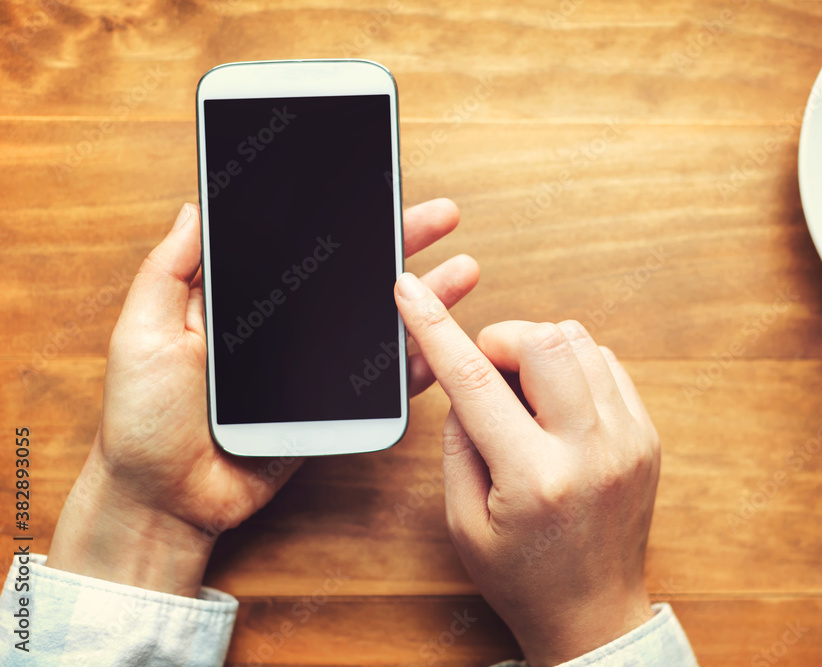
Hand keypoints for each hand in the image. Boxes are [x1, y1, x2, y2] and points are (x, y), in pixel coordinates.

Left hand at [47, 199, 478, 597]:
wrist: (167, 500)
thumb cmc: (143, 420)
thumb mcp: (144, 333)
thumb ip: (169, 272)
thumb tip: (196, 207)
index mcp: (242, 299)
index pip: (299, 245)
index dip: (338, 216)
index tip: (372, 185)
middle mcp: (286, 326)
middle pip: (352, 275)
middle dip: (399, 242)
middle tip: (440, 216)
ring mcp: (313, 366)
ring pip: (377, 321)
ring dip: (424, 296)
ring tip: (461, 270)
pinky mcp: (331, 406)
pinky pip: (381, 380)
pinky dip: (417, 360)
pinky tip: (445, 338)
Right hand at [394, 273, 658, 665]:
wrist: (593, 614)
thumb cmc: (521, 575)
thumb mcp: (463, 520)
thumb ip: (458, 441)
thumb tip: (466, 378)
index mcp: (534, 478)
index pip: (474, 380)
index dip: (434, 326)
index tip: (411, 290)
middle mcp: (590, 451)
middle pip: (544, 340)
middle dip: (501, 338)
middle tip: (486, 373)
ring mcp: (628, 440)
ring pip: (580, 342)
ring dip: (539, 350)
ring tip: (523, 395)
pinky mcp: (646, 435)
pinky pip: (607, 363)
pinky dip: (573, 365)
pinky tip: (556, 401)